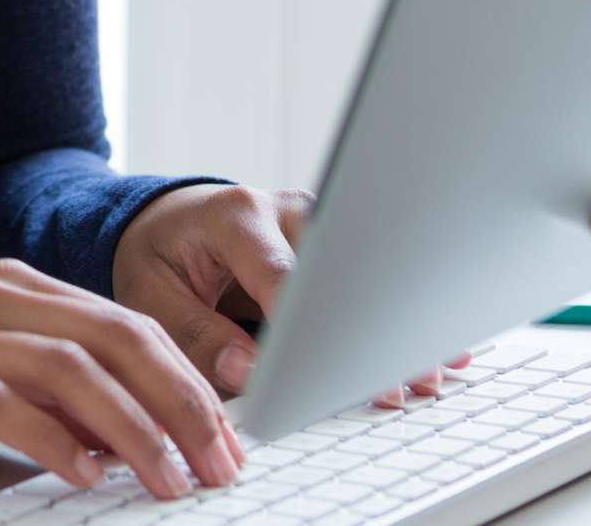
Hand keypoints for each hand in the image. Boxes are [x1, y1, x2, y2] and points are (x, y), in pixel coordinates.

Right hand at [0, 257, 252, 497]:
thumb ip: (45, 386)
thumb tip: (129, 438)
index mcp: (14, 286)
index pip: (128, 324)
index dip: (189, 382)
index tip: (229, 442)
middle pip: (115, 337)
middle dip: (183, 403)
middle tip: (222, 465)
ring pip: (70, 367)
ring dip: (134, 426)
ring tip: (170, 479)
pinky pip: (1, 401)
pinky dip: (53, 437)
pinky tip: (84, 473)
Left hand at [111, 182, 471, 410]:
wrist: (166, 218)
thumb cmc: (157, 255)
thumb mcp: (148, 293)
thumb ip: (194, 334)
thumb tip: (247, 373)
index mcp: (234, 216)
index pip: (283, 275)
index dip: (311, 330)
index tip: (335, 374)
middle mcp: (284, 210)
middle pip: (340, 268)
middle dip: (370, 327)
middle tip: (407, 381)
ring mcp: (317, 222)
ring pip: (366, 270)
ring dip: (395, 323)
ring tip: (433, 371)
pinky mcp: (337, 241)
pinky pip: (371, 273)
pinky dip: (399, 311)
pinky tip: (442, 342)